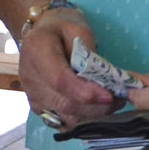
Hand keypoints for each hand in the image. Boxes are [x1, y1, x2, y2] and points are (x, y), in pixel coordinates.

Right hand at [16, 8, 115, 128]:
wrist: (41, 34)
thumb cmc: (62, 28)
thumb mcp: (78, 28)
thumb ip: (88, 53)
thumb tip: (102, 81)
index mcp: (36, 50)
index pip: (60, 79)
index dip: (85, 92)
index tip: (109, 96)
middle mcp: (29, 76)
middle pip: (64, 103)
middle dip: (95, 107)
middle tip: (119, 100)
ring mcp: (32, 94)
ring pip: (64, 117)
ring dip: (91, 116)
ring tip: (111, 106)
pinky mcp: (38, 106)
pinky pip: (62, 121)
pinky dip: (81, 120)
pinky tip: (96, 111)